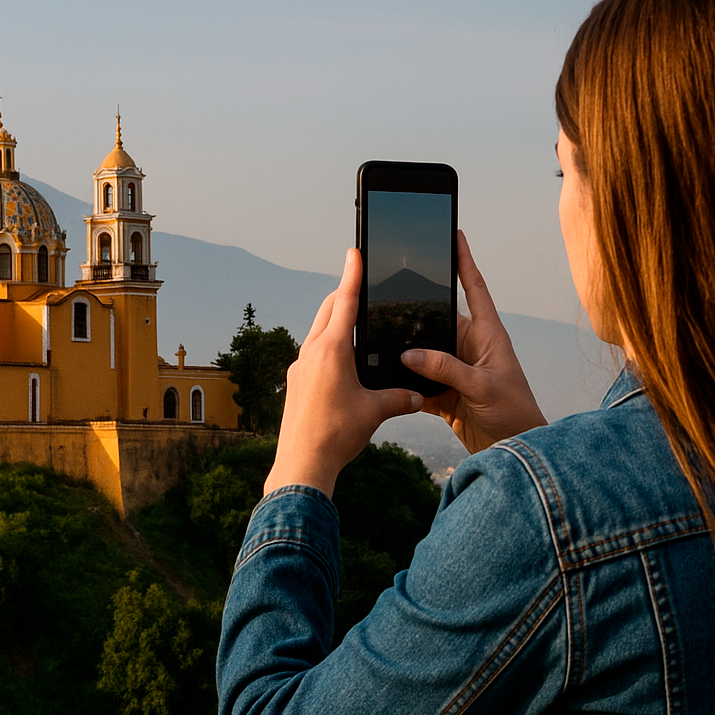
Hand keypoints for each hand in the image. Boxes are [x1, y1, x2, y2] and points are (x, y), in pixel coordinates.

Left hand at [262, 248, 423, 497]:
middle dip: (343, 294)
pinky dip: (327, 344)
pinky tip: (340, 359)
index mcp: (332, 350)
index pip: (344, 302)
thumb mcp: (375, 412)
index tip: (354, 252)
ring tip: (353, 320)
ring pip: (317, 331)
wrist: (301, 463)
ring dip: (334, 320)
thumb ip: (400, 398)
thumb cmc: (336, 435)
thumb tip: (419, 396)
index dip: (352, 275)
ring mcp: (299, 367)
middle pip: (328, 310)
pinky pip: (312, 352)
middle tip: (359, 283)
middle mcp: (311, 352)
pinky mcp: (295, 382)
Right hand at [401, 231, 546, 452]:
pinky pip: (418, 381)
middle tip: (388, 300)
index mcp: (488, 335)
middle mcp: (471, 348)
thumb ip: (446, 368)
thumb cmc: (514, 413)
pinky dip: (404, 383)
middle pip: (437, 321)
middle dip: (415, 314)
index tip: (455, 235)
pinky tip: (386, 381)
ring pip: (424, 353)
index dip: (464, 261)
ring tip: (381, 343)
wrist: (514, 451)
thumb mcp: (481, 386)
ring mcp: (456, 370)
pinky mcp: (445, 394)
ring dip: (407, 353)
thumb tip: (409, 354)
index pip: (474, 289)